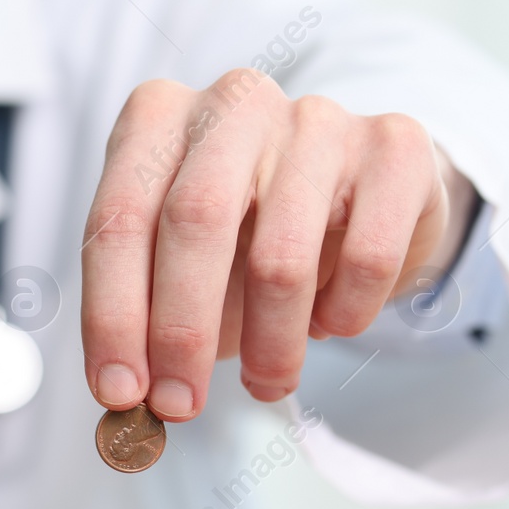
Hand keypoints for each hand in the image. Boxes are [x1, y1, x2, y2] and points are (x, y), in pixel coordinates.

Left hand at [81, 70, 477, 419]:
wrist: (357, 196)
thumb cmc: (243, 238)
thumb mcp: (177, 267)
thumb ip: (145, 323)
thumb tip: (125, 403)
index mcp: (156, 120)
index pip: (119, 219)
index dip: (113, 315)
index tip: (120, 392)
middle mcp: (232, 103)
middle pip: (194, 223)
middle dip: (181, 333)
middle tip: (181, 405)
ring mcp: (315, 118)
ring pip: (280, 255)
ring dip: (269, 344)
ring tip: (267, 380)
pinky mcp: (394, 147)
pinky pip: (366, 256)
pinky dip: (344, 314)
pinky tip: (330, 324)